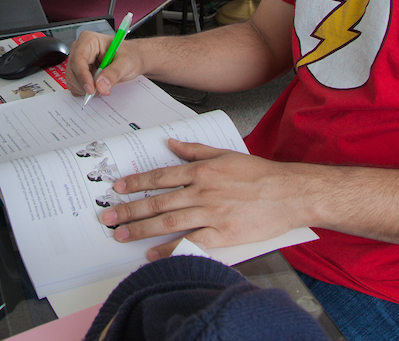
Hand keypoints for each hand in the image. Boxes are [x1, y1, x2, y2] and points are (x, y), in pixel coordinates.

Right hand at [64, 31, 144, 97]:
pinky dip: (84, 91)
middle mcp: (80, 50)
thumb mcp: (126, 62)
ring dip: (85, 89)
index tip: (91, 89)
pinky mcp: (78, 72)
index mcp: (89, 40)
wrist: (132, 59)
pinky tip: (98, 87)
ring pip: (72, 80)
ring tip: (103, 87)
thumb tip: (100, 85)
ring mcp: (77, 61)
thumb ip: (114, 72)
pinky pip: (74, 86)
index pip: (78, 59)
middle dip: (86, 85)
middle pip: (72, 71)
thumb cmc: (129, 55)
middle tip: (102, 91)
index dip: (82, 75)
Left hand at [98, 139, 307, 259]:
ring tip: (121, 234)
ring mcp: (212, 213)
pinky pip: (190, 243)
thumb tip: (170, 143)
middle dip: (130, 209)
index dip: (136, 183)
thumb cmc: (260, 175)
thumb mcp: (226, 154)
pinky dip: (169, 249)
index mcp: (202, 170)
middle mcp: (203, 191)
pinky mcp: (223, 235)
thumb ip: (195, 150)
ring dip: (141, 229)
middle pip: (158, 201)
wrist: (290, 193)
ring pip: (168, 222)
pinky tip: (152, 255)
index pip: (160, 176)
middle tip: (108, 217)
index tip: (118, 188)